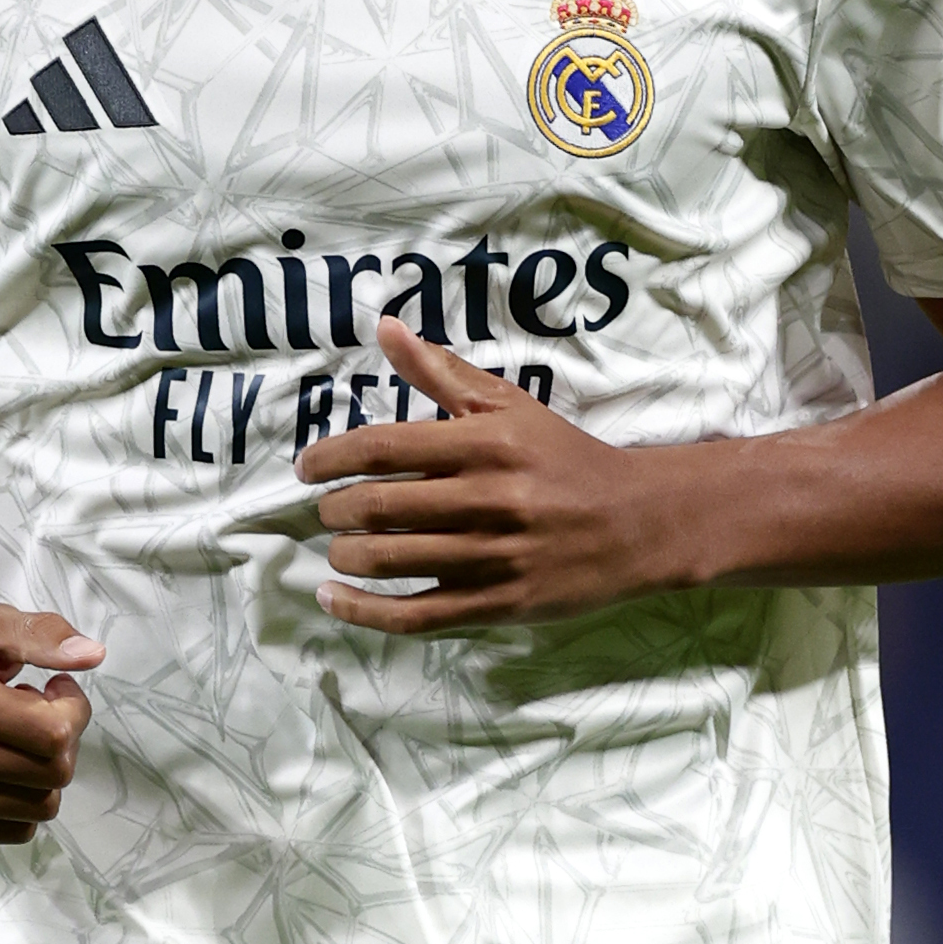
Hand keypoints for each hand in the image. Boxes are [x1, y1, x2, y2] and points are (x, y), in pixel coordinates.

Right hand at [0, 595, 103, 842]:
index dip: (72, 710)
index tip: (57, 687)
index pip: (49, 736)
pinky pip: (6, 830)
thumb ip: (38, 635)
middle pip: (48, 777)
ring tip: (11, 733)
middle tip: (37, 708)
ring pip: (34, 810)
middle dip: (63, 740)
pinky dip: (17, 798)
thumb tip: (94, 655)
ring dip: (40, 771)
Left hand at [297, 317, 703, 632]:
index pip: (384, 447)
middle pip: (378, 506)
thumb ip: (442, 372)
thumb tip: (385, 328)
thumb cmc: (562, 457)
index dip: (330, 457)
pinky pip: (416, 615)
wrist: (636, 522)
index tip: (305, 467)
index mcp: (486, 443)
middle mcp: (488, 498)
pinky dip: (364, 611)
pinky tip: (335, 599)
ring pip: (391, 560)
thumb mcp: (509, 404)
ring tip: (338, 548)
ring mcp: (493, 556)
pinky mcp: (498, 604)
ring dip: (345, 556)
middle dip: (335, 510)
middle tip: (326, 510)